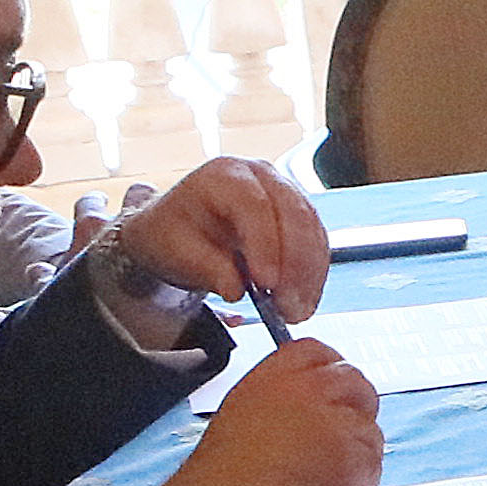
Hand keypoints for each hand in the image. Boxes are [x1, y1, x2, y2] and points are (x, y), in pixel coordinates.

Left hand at [94, 156, 327, 332]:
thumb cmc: (171, 233)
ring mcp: (284, 193)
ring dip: (309, 275)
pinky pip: (315, 244)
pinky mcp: (297, 216)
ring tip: (296, 311)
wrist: (175, 228)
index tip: (266, 283)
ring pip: (311, 230)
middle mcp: (261, 176)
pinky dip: (311, 275)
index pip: (254, 205)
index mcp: (224, 175)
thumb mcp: (175, 251)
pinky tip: (303, 301)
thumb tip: (237, 290)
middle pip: (294, 214)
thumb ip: (206, 268)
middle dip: (295, 265)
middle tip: (288, 306)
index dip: (265, 244)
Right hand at [152, 334, 383, 485]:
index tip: (337, 393)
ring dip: (361, 449)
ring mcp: (330, 423)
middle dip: (358, 408)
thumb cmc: (221, 475)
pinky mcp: (347, 457)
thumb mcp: (243, 412)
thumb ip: (283, 397)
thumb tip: (322, 401)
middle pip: (355, 382)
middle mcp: (305, 390)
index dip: (333, 369)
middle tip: (348, 435)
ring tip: (335, 472)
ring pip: (368, 427)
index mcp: (273, 376)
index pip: (318, 351)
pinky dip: (365, 477)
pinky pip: (372, 460)